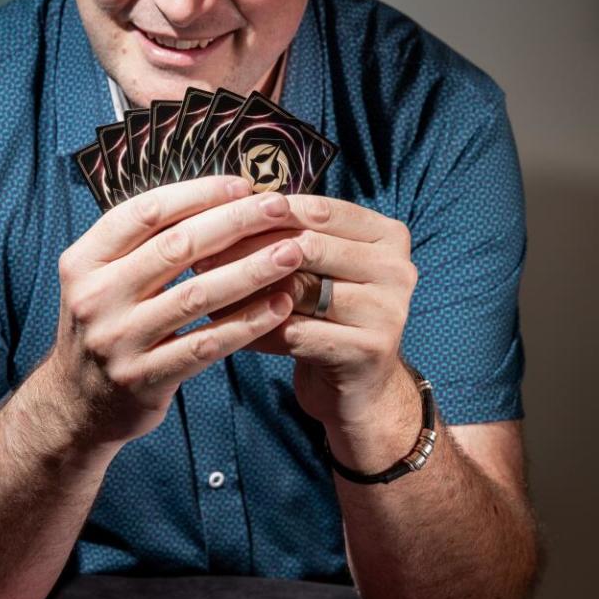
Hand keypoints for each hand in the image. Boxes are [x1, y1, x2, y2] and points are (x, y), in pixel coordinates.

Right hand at [49, 177, 305, 446]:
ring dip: (251, 270)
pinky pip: (205, 344)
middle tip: (280, 209)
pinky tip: (279, 306)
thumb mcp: (101, 280)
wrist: (76, 407)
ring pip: (196, 295)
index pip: (145, 212)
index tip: (242, 185)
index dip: (198, 194)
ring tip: (292, 253)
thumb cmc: (106, 330)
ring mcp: (118, 340)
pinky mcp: (144, 379)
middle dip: (235, 222)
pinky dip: (246, 323)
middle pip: (175, 247)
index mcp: (84, 261)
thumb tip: (215, 199)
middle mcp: (95, 297)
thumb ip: (143, 245)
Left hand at [196, 194, 417, 428]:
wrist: (361, 389)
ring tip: (206, 291)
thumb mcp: (322, 271)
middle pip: (308, 246)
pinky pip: (295, 332)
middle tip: (201, 257)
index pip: (319, 210)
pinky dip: (256, 330)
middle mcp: (397, 269)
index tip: (219, 218)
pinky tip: (227, 330)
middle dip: (249, 249)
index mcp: (387, 237)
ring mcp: (388, 311)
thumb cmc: (330, 320)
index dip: (265, 213)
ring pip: (298, 289)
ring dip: (246, 291)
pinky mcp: (368, 350)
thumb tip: (227, 209)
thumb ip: (293, 237)